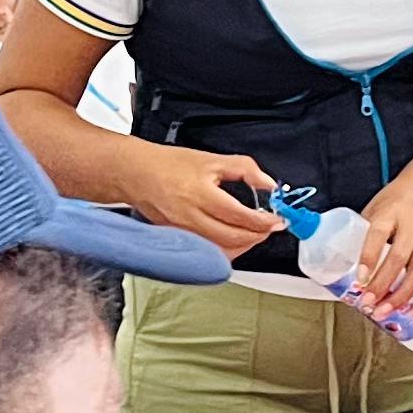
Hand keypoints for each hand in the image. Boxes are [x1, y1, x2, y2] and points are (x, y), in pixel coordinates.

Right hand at [130, 144, 284, 256]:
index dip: (263, 221)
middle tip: (269, 227)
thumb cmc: (169, 165)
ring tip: (254, 234)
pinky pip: (207, 253)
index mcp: (200, 194)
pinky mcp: (177, 241)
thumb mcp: (211, 159)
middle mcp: (190, 217)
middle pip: (233, 238)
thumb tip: (269, 184)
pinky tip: (234, 239)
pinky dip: (226, 250)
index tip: (277, 220)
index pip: (240, 216)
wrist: (136, 174)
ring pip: (221, 251)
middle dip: (258, 236)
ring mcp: (182, 233)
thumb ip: (245, 169)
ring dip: (244, 246)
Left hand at [346, 177, 412, 321]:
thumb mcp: (375, 208)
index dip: (369, 257)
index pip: (379, 233)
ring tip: (384, 312)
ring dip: (402, 297)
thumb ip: (361, 234)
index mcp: (391, 213)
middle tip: (367, 304)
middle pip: (399, 259)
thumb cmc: (397, 202)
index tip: (359, 278)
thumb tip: (338, 265)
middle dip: (382, 286)